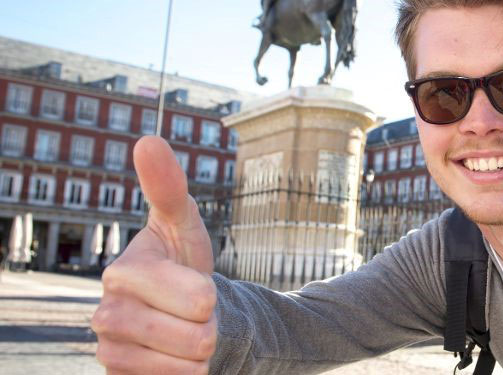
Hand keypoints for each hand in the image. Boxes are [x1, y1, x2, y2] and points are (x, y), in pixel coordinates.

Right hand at [91, 136, 216, 373]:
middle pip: (198, 333)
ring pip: (189, 363)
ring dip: (201, 351)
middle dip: (210, 324)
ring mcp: (109, 349)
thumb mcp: (185, 226)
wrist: (178, 316)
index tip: (198, 289)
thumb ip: (169, 188)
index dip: (210, 296)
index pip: (200, 297)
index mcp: (123, 271)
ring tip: (186, 332)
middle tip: (195, 313)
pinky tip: (175, 358)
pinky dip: (187, 374)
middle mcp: (106, 312)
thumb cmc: (182, 265)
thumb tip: (148, 139)